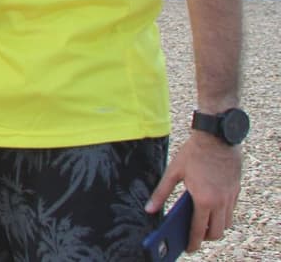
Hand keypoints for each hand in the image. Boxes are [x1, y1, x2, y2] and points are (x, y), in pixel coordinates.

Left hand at [146, 132, 241, 251]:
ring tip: (202, 223)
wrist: (217, 137)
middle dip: (206, 238)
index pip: (200, 230)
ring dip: (217, 227)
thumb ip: (161, 192)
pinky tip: (211, 208)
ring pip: (227, 223)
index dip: (194, 242)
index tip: (189, 248)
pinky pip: (232, 210)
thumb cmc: (193, 153)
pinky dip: (223, 215)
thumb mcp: (173, 171)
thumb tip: (149, 209)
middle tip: (194, 236)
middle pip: (217, 232)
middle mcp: (221, 202)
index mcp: (204, 199)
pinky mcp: (236, 190)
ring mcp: (231, 196)